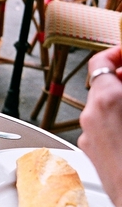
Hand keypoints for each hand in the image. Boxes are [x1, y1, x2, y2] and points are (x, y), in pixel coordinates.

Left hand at [78, 46, 121, 206]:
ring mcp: (88, 136)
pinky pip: (103, 128)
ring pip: (103, 109)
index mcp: (106, 99)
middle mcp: (90, 116)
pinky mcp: (92, 153)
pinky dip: (116, 123)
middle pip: (103, 86)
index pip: (101, 62)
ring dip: (120, 104)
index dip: (117, 54)